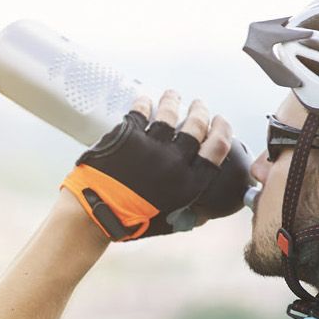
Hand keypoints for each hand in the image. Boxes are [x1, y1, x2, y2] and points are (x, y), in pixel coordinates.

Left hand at [61, 89, 247, 241]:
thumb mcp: (170, 223)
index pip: (216, 148)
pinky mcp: (128, 136)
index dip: (222, 130)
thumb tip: (206, 213)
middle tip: (199, 104)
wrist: (96, 213)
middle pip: (196, 126)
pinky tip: (146, 100)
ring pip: (169, 113)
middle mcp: (174, 161)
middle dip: (201, 111)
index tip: (221, 121)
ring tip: (174, 95)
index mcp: (189, 183)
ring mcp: (151, 146)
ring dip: (173, 101)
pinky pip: (141, 111)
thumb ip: (190, 216)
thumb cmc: (132, 223)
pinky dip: (145, 103)